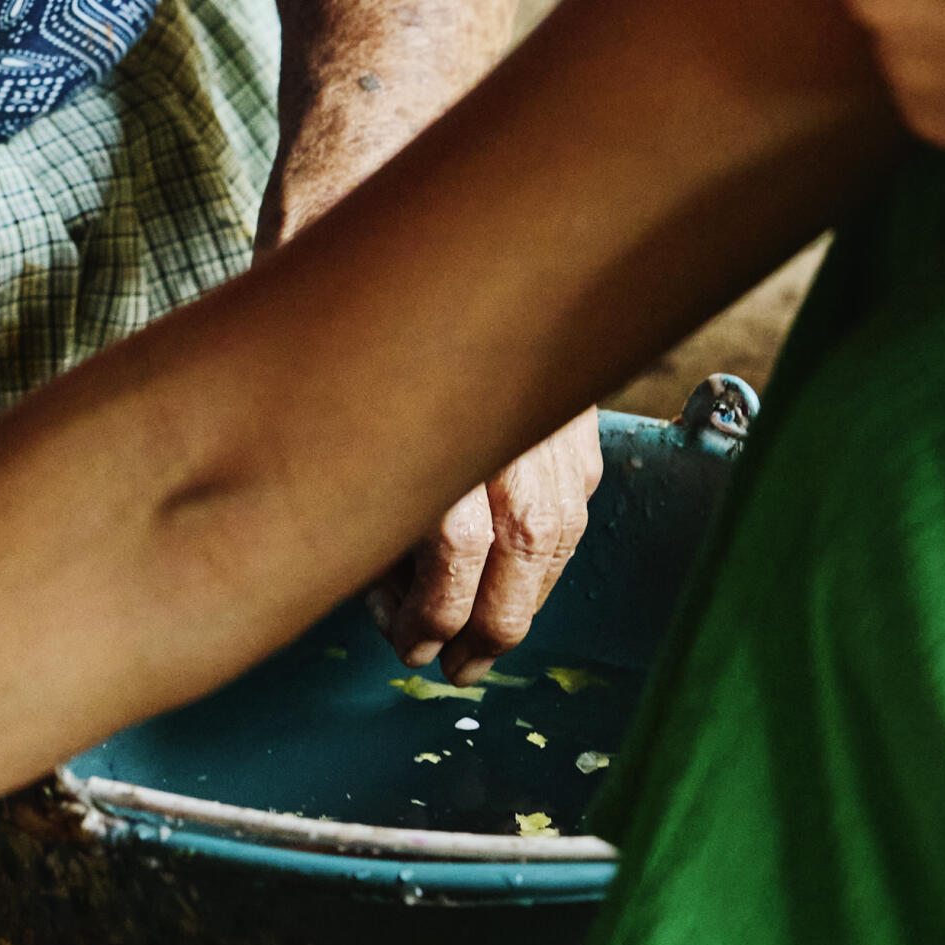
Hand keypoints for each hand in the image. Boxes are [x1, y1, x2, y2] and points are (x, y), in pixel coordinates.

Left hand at [370, 410, 604, 683]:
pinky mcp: (580, 449)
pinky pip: (567, 525)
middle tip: (455, 667)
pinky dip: (539, 559)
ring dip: (515, 607)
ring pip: (547, 567)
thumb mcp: (363, 461)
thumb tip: (396, 611)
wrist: (468, 276)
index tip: (409, 647)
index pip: (449, 595)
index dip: (425, 632)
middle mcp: (515, 481)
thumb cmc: (392, 386)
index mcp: (452, 487)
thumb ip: (382, 543)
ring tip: (483, 635)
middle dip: (477, 644)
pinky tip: (512, 572)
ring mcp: (557, 464)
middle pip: (509, 598)